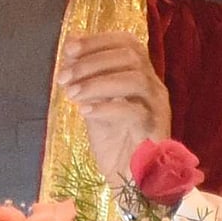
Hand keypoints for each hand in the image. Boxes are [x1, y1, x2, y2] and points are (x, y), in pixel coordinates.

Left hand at [57, 31, 170, 185]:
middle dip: (92, 61)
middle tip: (64, 77)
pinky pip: (136, 112)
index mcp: (140, 73)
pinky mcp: (156, 131)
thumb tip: (69, 47)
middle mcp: (153, 85)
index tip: (68, 49)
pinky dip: (108, 107)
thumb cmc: (113, 139)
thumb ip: (84, 76)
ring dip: (98, 83)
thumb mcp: (92, 102)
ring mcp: (157, 107)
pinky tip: (85, 112)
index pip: (127, 42)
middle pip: (131, 56)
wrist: (128, 179)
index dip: (97, 41)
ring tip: (71, 94)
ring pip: (136, 79)